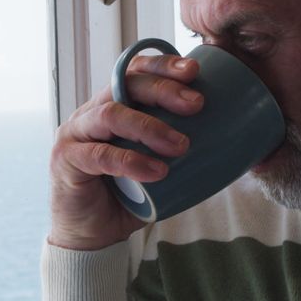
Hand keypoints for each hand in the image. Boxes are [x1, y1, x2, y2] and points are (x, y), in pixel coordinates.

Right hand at [48, 54, 204, 250]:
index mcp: (112, 105)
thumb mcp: (156, 164)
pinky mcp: (66, 160)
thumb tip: (234, 141)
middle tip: (196, 105)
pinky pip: (100, 155)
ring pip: (111, 114)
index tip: (195, 71)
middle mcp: (90, 112)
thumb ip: (177, 148)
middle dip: (164, 90)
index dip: (163, 66)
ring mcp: (74, 134)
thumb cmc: (126, 196)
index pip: (135, 71)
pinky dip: (132, 161)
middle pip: (125, 84)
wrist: (90, 235)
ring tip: (181, 145)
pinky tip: (157, 172)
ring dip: (150, 126)